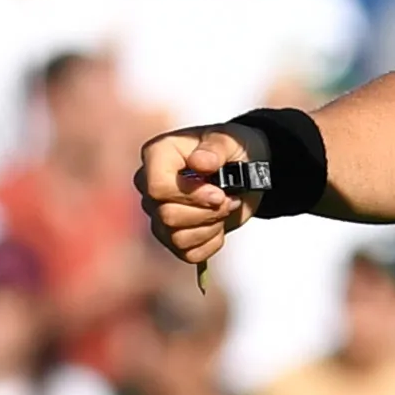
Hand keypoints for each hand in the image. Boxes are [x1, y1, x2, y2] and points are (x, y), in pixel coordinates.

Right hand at [137, 123, 255, 275]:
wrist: (244, 168)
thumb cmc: (231, 149)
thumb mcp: (230, 140)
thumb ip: (215, 148)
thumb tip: (200, 162)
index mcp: (158, 155)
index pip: (158, 188)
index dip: (191, 196)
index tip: (219, 193)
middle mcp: (150, 186)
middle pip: (167, 216)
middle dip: (206, 213)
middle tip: (228, 199)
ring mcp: (158, 213)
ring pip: (177, 238)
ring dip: (211, 227)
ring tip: (225, 208)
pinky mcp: (172, 236)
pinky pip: (189, 253)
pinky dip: (211, 242)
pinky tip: (219, 224)